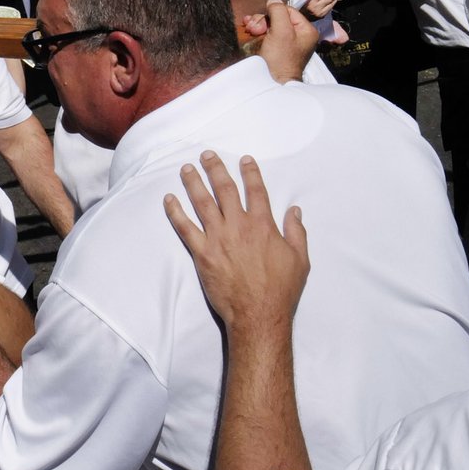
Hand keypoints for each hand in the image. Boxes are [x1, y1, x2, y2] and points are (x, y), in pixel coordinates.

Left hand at [164, 154, 308, 336]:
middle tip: (207, 155)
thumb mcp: (300, 260)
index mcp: (263, 225)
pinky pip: (185, 228)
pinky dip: (175, 212)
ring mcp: (218, 238)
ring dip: (193, 183)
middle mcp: (239, 226)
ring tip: (186, 169)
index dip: (250, 173)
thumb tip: (295, 210)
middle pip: (225, 190)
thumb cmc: (281, 290)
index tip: (245, 159)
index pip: (256, 191)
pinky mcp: (202, 253)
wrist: (258, 314)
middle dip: (216, 169)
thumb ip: (297, 232)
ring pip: (202, 203)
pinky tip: (168, 200)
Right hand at [241, 0, 319, 83]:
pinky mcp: (277, 49)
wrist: (272, 83)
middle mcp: (299, 36)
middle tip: (252, 28)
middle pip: (278, 17)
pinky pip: (268, 34)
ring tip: (248, 30)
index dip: (273, 13)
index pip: (288, 10)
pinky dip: (258, 31)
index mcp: (307, 30)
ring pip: (271, 24)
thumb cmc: (280, 58)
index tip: (261, 22)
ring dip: (258, 24)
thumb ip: (278, 11)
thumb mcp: (281, 30)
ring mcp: (288, 43)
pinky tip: (249, 31)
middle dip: (263, 20)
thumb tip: (273, 0)